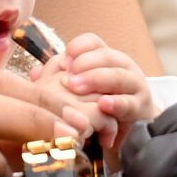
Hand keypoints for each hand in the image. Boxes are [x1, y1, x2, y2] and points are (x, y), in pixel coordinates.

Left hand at [59, 32, 156, 158]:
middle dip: (85, 64)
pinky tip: (103, 106)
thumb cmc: (96, 107)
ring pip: (119, 76)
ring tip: (77, 87)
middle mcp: (122, 67)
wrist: (127, 133)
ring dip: (98, 80)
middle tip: (67, 78)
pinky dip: (117, 103)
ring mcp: (135, 86)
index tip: (64, 60)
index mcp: (104, 58)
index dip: (79, 47)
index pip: (93, 42)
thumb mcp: (76, 92)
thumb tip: (34, 73)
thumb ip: (56, 80)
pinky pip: (131, 103)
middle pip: (107, 56)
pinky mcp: (141, 108)